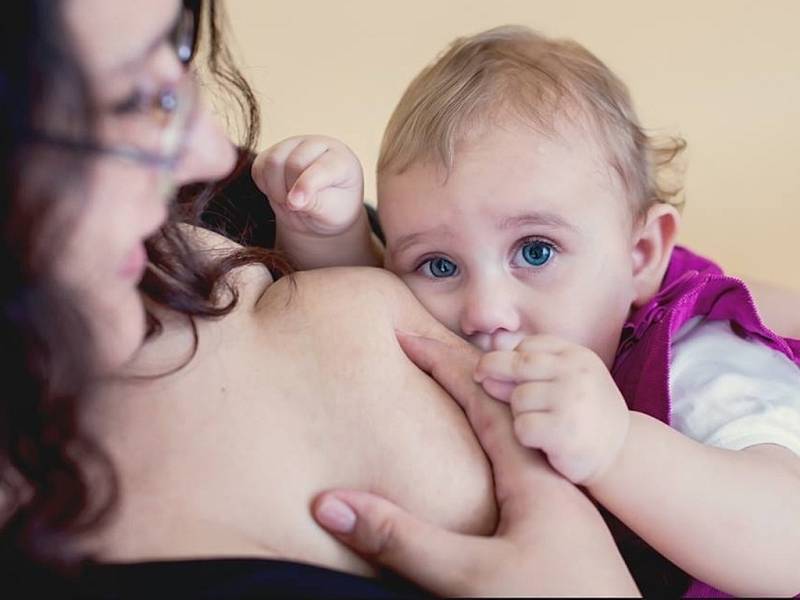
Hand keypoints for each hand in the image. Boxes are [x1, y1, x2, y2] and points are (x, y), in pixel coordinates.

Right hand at [251, 135, 364, 236]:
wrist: (321, 208)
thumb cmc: (333, 209)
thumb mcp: (332, 213)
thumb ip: (316, 205)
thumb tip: (293, 200)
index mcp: (341, 160)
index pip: (320, 168)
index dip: (305, 186)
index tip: (294, 205)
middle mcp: (318, 145)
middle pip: (292, 163)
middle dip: (289, 192)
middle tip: (296, 208)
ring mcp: (295, 144)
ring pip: (272, 161)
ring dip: (275, 189)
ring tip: (287, 201)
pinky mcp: (274, 151)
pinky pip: (259, 166)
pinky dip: (264, 185)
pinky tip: (278, 192)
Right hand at [312, 333, 637, 595]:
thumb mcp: (470, 578)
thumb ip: (401, 539)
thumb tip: (329, 503)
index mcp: (531, 473)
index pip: (480, 397)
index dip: (440, 362)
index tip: (406, 335)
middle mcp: (546, 477)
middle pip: (500, 406)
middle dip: (457, 373)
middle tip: (420, 350)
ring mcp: (556, 502)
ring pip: (512, 435)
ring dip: (478, 405)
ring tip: (448, 392)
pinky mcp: (557, 528)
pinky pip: (517, 463)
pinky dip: (489, 442)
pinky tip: (483, 464)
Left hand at [474, 334, 629, 484]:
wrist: (621, 453)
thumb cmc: (584, 414)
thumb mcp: (568, 380)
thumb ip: (532, 368)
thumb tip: (484, 366)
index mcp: (578, 356)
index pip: (528, 346)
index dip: (511, 358)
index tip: (507, 372)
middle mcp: (576, 373)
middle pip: (516, 364)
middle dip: (492, 370)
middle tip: (481, 380)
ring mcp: (571, 400)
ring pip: (518, 398)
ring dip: (520, 413)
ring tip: (541, 423)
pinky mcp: (563, 431)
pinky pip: (522, 426)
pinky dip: (525, 436)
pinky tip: (543, 442)